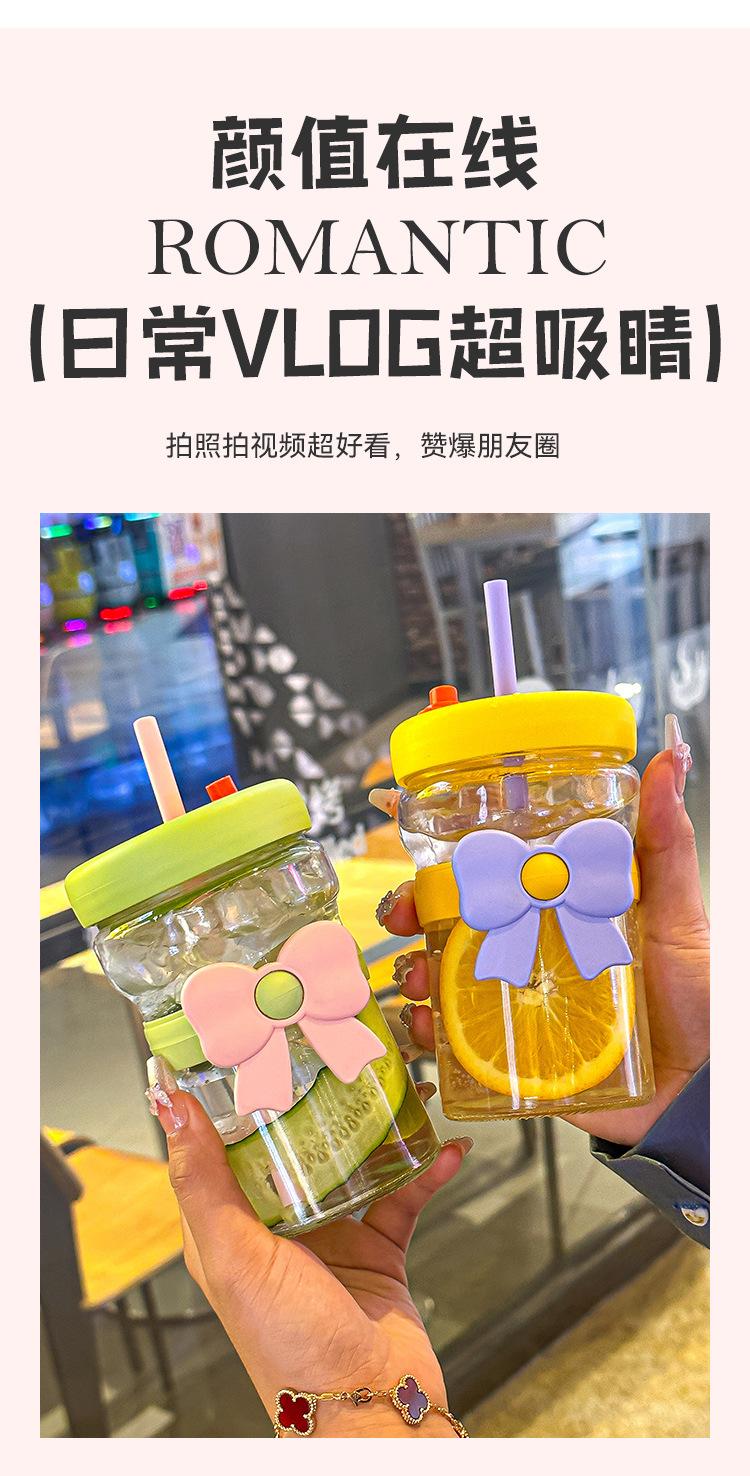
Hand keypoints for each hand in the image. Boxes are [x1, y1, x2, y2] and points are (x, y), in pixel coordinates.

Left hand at [148, 1072, 470, 1436]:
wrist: (369, 1409)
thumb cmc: (287, 1347)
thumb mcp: (232, 1257)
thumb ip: (202, 1181)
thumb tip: (169, 1105)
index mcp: (230, 1224)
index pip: (222, 1141)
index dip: (233, 1090)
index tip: (249, 1035)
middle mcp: (279, 1223)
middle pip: (293, 1140)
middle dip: (316, 1094)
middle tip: (336, 1041)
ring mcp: (333, 1233)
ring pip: (354, 1156)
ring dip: (377, 1121)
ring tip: (400, 1078)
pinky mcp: (381, 1247)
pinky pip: (405, 1192)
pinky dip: (426, 1167)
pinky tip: (445, 1146)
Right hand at [373, 714, 708, 1146]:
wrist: (698, 1089)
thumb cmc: (696, 996)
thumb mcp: (679, 909)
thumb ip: (666, 840)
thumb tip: (670, 758)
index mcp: (559, 904)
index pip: (492, 867)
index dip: (444, 850)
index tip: (401, 820)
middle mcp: (530, 946)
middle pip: (450, 917)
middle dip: (410, 909)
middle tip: (405, 913)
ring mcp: (517, 999)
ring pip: (440, 975)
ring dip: (411, 970)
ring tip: (415, 978)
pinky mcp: (513, 1053)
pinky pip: (455, 1043)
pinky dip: (427, 1034)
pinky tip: (426, 1028)